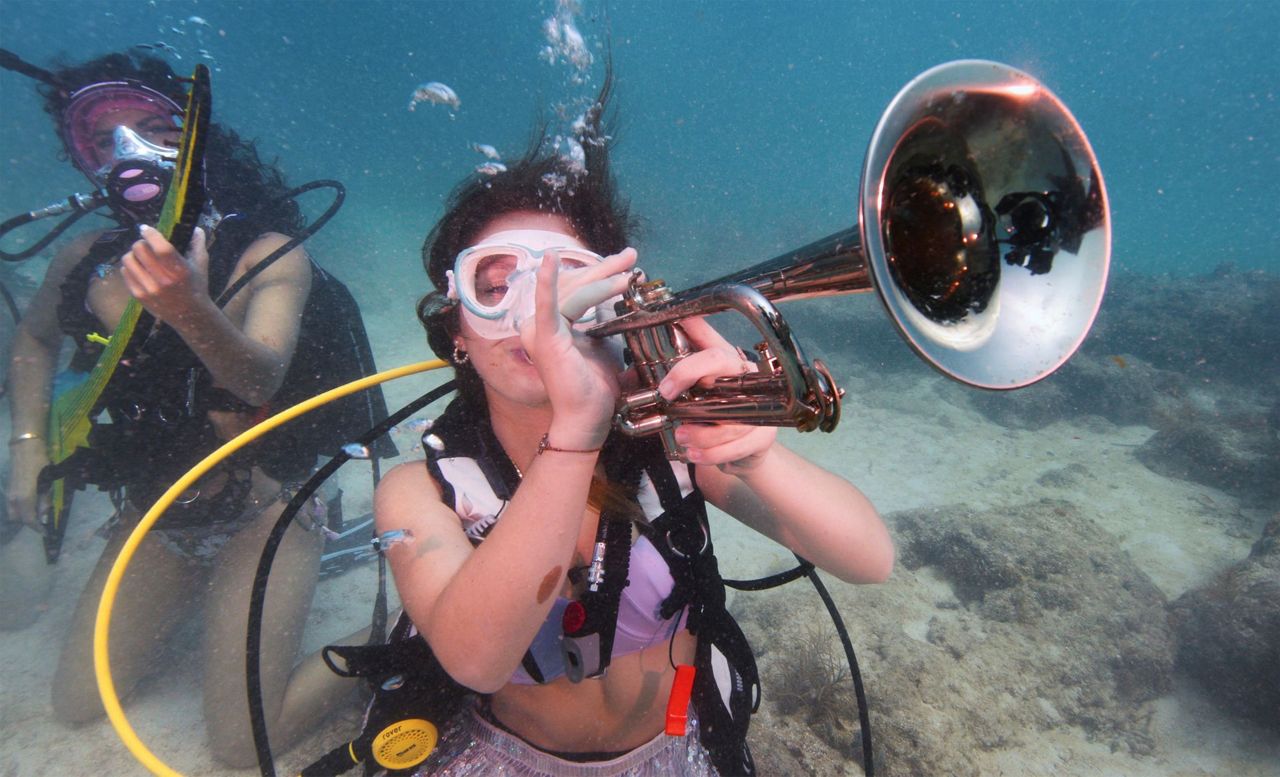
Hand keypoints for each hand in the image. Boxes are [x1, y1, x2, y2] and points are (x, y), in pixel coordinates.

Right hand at [5, 442, 49, 528]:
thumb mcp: (47, 482)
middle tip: (40, 521)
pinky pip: (11, 506)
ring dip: (23, 516)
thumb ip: (44, 501)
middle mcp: (13, 499)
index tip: (45, 532)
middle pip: (18, 519)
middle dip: (29, 523)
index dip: (37, 528)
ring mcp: (8, 494)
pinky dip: (19, 509)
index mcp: (24, 498)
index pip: (29, 520)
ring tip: (36, 512)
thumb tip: (43, 516)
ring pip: (13, 513)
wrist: (24, 449)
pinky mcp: (8, 490)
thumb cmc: (40, 463)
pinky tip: (29, 504)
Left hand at [120, 225, 210, 323]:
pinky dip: (130, 267)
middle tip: (146, 245)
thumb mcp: (201, 265)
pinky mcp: (138, 295)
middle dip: (141, 243)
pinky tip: (139, 269)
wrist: (189, 315)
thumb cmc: (196, 287)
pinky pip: (125, 272)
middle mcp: (162, 280)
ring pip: (128, 259)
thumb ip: (198, 244)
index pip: (160, 247)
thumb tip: (195, 228)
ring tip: (141, 257)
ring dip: (133, 254)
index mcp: (179, 270)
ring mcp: (148, 288)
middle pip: (139, 249)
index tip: (146, 229)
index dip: (150, 234)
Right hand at [520, 248, 637, 447]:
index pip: (575, 288)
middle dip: (604, 269)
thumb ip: (604, 319)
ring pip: (573, 292)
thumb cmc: (595, 385)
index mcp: (551, 323)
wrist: (588, 417)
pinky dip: (548, 281)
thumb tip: (618, 297)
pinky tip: (551, 259)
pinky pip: (548, 305)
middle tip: (631, 256)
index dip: (600, 272)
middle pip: (574, 285)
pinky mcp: (545, 338)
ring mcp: (539, 330)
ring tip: (629, 274)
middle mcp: (538, 323)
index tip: (626, 263)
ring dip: (601, 279)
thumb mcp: (603, 342)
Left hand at [656, 317, 776, 472]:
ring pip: (728, 417)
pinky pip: (736, 446)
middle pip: (724, 365)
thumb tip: (626, 377)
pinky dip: (711, 454)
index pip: (712, 350)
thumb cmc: (714, 412)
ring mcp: (760, 406)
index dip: (689, 363)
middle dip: (691, 378)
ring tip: (682, 438)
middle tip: (667, 400)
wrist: (744, 449)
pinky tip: (695, 454)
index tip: (665, 387)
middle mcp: (747, 377)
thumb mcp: (690, 392)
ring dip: (700, 431)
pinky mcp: (763, 435)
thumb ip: (661, 380)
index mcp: (727, 362)